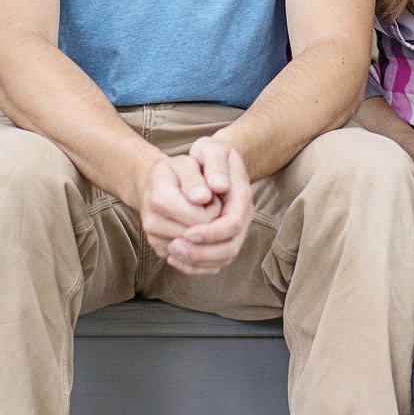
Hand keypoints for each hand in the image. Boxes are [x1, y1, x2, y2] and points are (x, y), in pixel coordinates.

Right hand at [135, 150, 224, 271]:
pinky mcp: (161, 251)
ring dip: (207, 236)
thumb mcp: (184, 164)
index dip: (215, 208)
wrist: (151, 186)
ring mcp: (155, 240)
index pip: (202, 218)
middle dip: (212, 223)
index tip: (212, 196)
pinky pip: (190, 260)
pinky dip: (202, 247)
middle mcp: (153, 224)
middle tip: (209, 205)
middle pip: (200, 237)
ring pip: (196, 251)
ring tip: (202, 215)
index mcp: (160, 200)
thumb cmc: (173, 173)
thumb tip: (203, 197)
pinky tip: (199, 229)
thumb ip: (194, 179)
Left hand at [162, 135, 254, 276]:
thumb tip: (218, 186)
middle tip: (175, 247)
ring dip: (197, 261)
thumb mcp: (213, 149)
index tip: (187, 232)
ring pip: (222, 259)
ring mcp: (233, 230)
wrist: (214, 161)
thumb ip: (216, 165)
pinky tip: (174, 257)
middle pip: (230, 248)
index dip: (211, 233)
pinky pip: (214, 262)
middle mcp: (241, 217)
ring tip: (172, 252)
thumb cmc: (211, 155)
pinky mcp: (221, 239)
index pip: (233, 224)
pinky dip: (195, 265)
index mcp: (241, 197)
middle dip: (202, 253)